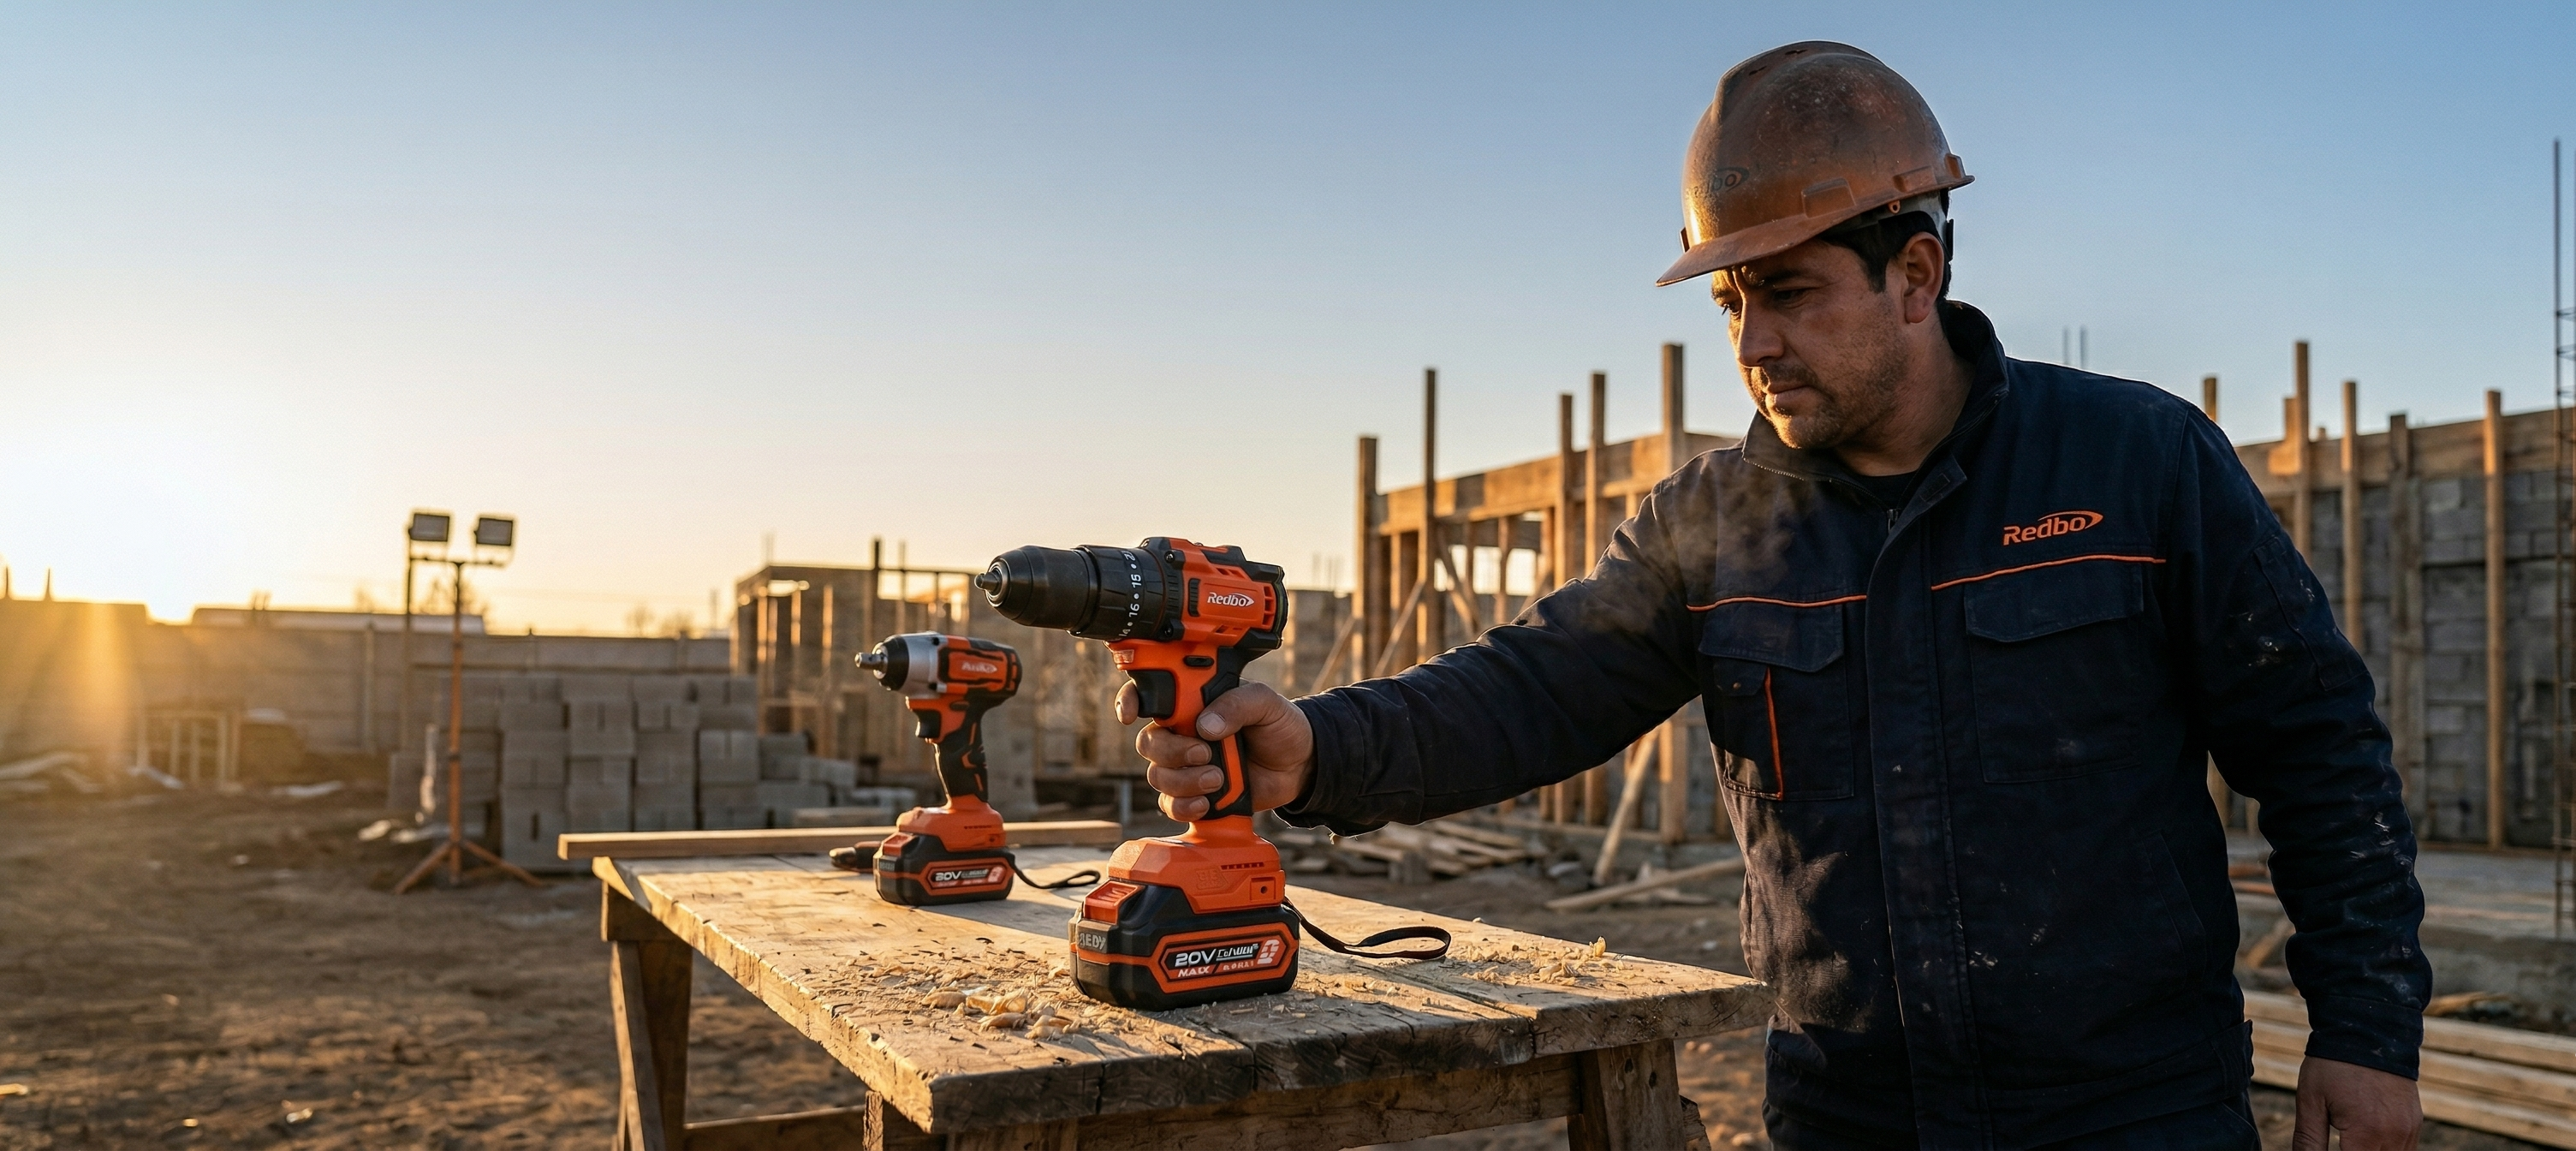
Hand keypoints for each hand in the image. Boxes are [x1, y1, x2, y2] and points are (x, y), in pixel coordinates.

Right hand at [1117, 680, 1313, 820]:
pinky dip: (1185, 806)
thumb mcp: (1265, 703)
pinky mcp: (1196, 795)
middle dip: (1172, 752)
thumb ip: (1237, 705)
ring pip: (1158, 776)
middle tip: (1205, 753)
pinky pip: (1172, 806)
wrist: (1301, 765)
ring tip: (1217, 778)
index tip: (1130, 716)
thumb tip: (1207, 725)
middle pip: (1149, 743)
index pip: (1150, 697)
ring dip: (1184, 781)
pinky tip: (1208, 802)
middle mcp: (1183, 734)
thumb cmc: (1280, 726)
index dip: (1130, 702)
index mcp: (1194, 704)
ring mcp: (1188, 767)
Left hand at [2295, 1055, 2419, 1150]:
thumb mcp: (2310, 1101)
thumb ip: (2308, 1141)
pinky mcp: (2415, 1122)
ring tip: (2350, 1136)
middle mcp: (2394, 1135)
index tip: (2334, 1144)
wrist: (2367, 1031)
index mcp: (2366, 1132)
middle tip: (2340, 1139)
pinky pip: (2405, 1150)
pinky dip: (2386, 1150)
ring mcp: (2409, 1130)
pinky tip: (2366, 1136)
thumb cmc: (2332, 1065)